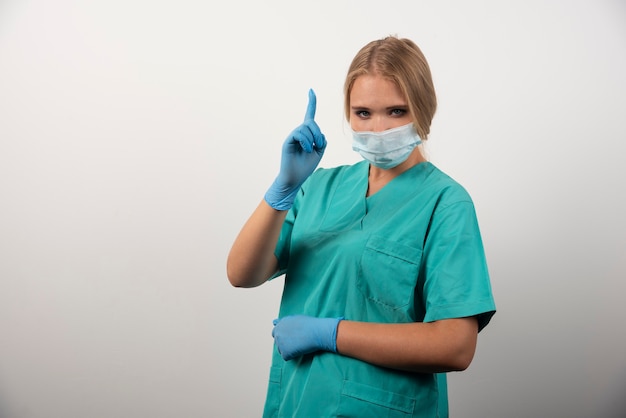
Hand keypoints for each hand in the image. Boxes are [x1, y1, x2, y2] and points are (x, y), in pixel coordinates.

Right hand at [264, 89, 326, 209]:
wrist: (295, 178)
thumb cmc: (306, 166)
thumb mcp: (319, 152)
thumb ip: (321, 140)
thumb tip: (318, 134)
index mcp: (307, 134)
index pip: (309, 115)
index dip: (311, 103)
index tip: (311, 91)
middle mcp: (299, 133)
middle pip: (311, 123)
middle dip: (318, 133)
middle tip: (318, 145)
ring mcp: (292, 137)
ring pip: (305, 128)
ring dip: (312, 138)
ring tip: (311, 149)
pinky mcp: (288, 142)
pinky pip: (299, 134)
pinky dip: (306, 142)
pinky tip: (306, 149)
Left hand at [272, 315, 341, 360]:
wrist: (316, 332)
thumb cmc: (309, 325)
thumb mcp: (294, 318)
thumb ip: (283, 322)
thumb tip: (273, 322)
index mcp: (279, 325)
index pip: (275, 333)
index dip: (284, 336)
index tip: (292, 337)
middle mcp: (277, 333)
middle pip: (278, 342)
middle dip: (285, 343)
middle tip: (297, 341)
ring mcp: (280, 343)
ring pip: (281, 350)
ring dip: (289, 350)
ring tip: (300, 344)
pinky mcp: (285, 353)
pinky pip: (286, 357)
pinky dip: (293, 356)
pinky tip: (300, 349)